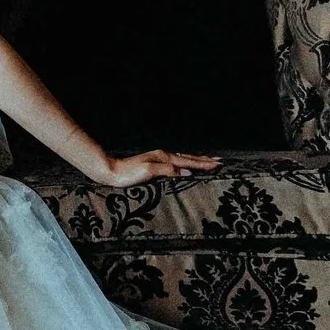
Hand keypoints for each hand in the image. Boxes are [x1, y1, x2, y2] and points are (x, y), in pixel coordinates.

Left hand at [99, 149, 221, 188]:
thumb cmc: (128, 173)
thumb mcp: (149, 171)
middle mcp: (163, 156)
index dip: (203, 164)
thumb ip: (168, 170)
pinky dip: (185, 162)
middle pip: (188, 158)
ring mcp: (158, 159)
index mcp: (164, 158)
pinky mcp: (154, 164)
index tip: (217, 164)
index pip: (189, 161)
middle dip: (204, 160)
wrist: (111, 172)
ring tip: (206, 160)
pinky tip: (184, 164)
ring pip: (182, 158)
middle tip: (218, 161)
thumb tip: (187, 171)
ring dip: (195, 160)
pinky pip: (175, 162)